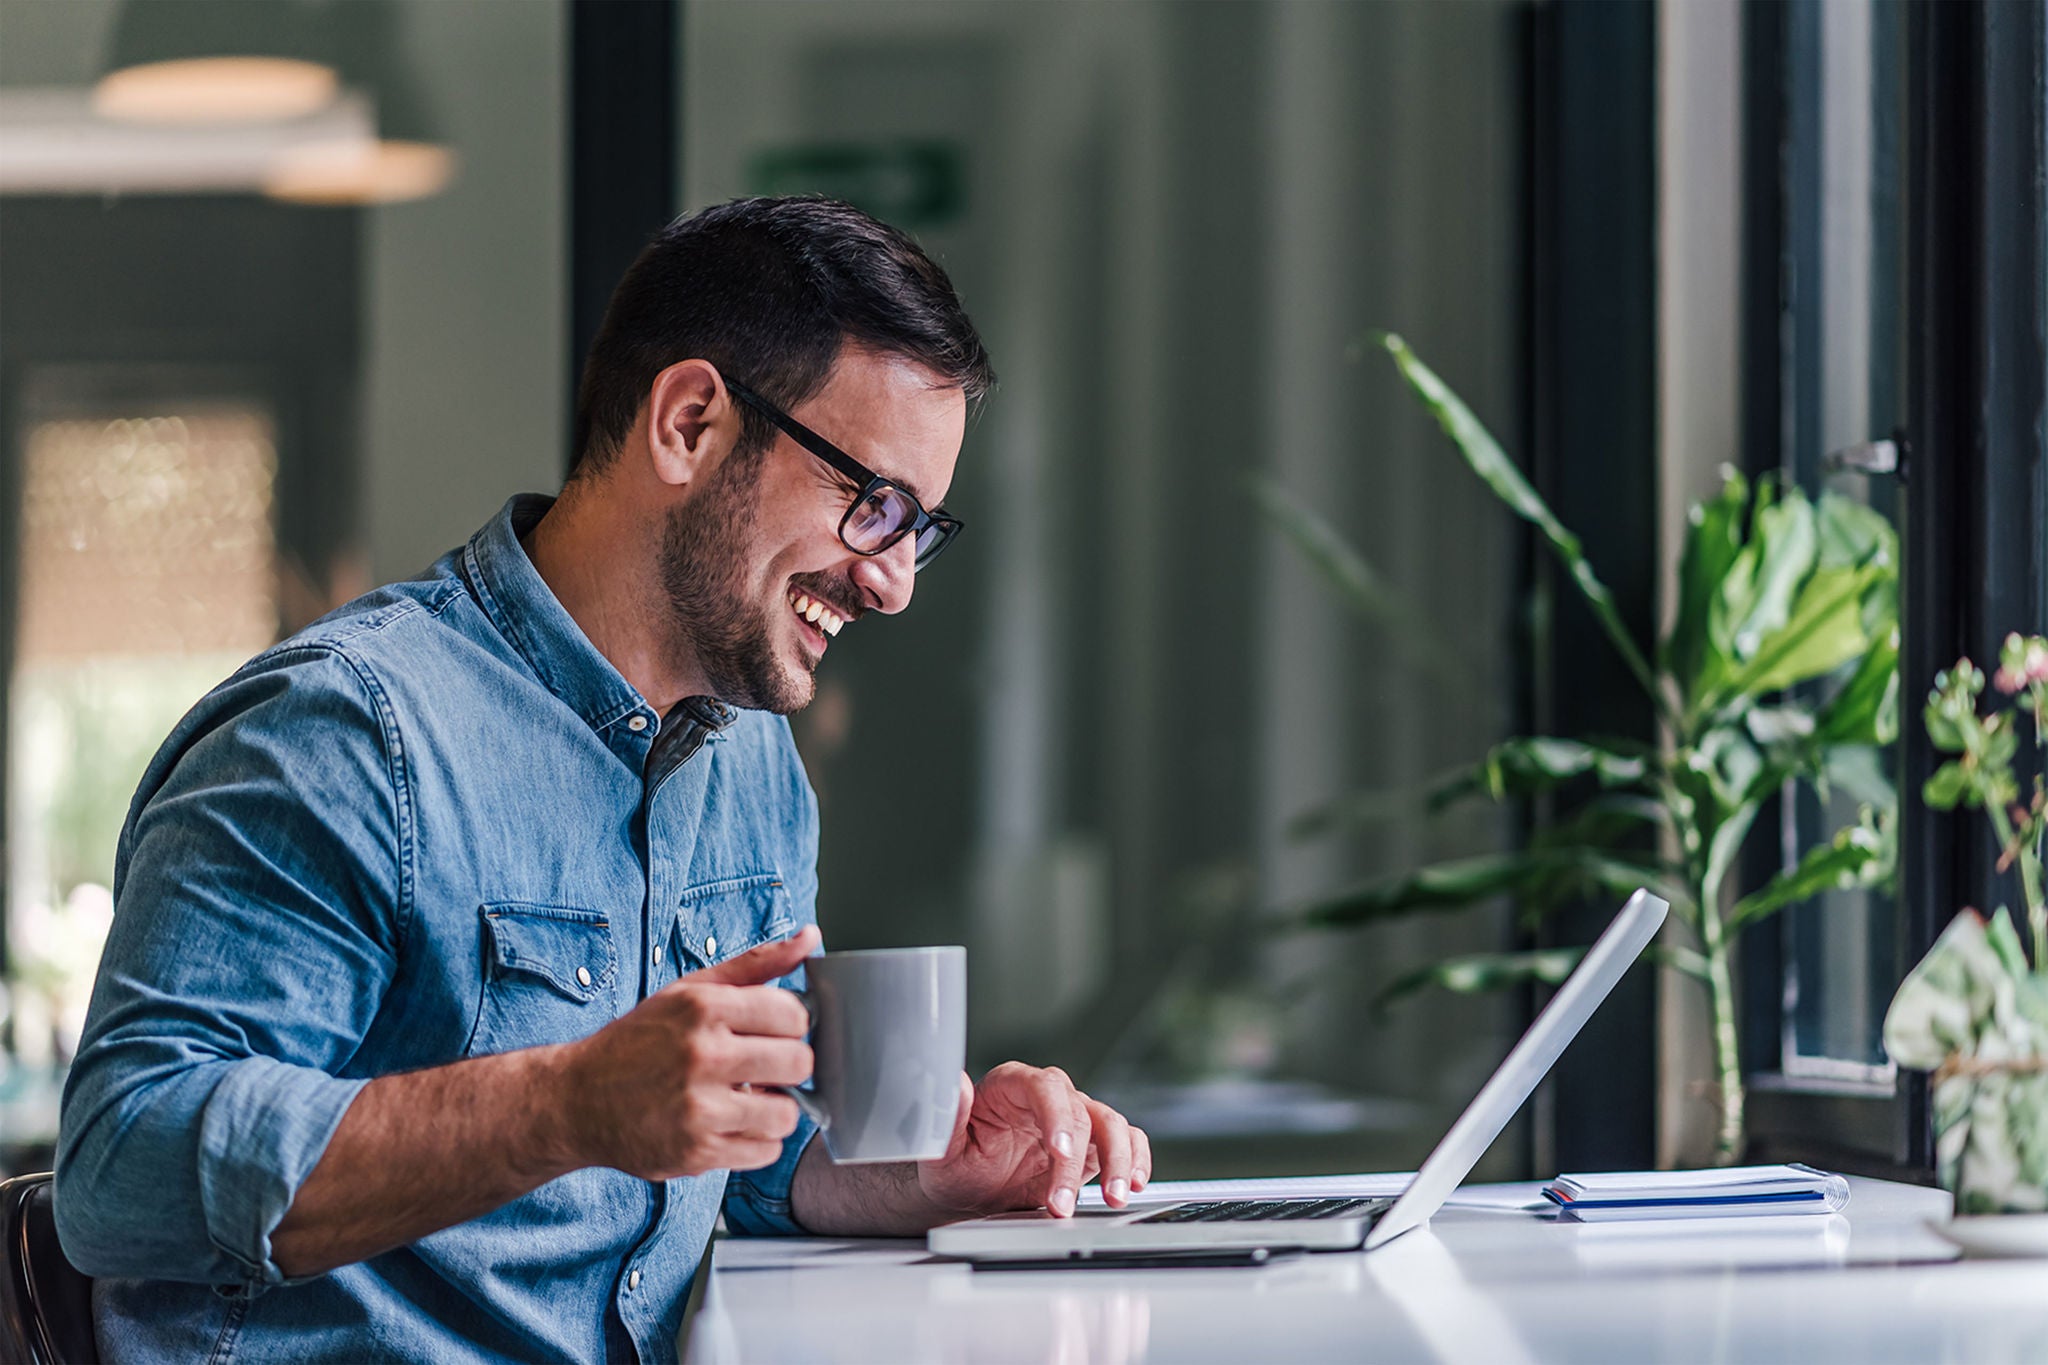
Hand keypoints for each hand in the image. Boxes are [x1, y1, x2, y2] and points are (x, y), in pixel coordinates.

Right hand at [563, 925, 819, 1180]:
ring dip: (776, 1109)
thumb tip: (811, 937)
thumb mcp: (690, 990)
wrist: (576, 1099)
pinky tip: (732, 1125)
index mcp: (703, 1007)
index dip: (791, 1026)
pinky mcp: (695, 1152)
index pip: (794, 1015)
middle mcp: (701, 1055)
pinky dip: (757, 1141)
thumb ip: (756, 964)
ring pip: (787, 1113)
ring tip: (750, 1099)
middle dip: (788, 1067)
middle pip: (799, 1063)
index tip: (773, 1033)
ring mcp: (698, 1108)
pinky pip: (765, 1151)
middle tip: (764, 1068)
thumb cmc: (640, 1041)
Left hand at [915, 1063, 1151, 1218]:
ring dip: (1118, 1161)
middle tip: (1064, 1204)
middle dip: (1075, 1163)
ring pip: (1111, 1124)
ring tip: (1114, 1199)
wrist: (972, 1190)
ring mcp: (1074, 1119)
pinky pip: (1127, 1140)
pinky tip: (1134, 1184)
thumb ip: (950, 1116)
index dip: (1056, 1116)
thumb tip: (957, 1083)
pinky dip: (1136, 1159)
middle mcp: (1047, 1097)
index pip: (1043, 1087)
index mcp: (1010, 1085)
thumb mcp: (943, 1148)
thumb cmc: (957, 1164)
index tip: (1059, 1152)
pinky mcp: (1093, 1144)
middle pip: (1079, 1112)